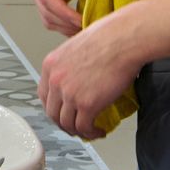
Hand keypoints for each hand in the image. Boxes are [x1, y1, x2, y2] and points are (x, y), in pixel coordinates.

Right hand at [23, 0, 88, 37]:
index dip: (64, 13)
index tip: (83, 21)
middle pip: (46, 11)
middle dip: (66, 22)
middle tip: (89, 28)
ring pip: (48, 17)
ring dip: (65, 27)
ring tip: (87, 29)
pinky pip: (54, 15)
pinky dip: (66, 23)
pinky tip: (82, 25)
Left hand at [38, 14, 146, 139]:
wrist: (125, 39)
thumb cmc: (109, 37)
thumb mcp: (77, 46)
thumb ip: (70, 64)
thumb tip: (77, 78)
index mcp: (51, 64)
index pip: (44, 95)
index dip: (54, 107)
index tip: (62, 112)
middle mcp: (56, 80)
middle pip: (52, 112)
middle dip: (64, 123)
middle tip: (75, 126)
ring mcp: (70, 93)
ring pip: (66, 123)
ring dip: (77, 131)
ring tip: (89, 131)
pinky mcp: (87, 104)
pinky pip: (84, 127)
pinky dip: (91, 133)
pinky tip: (99, 131)